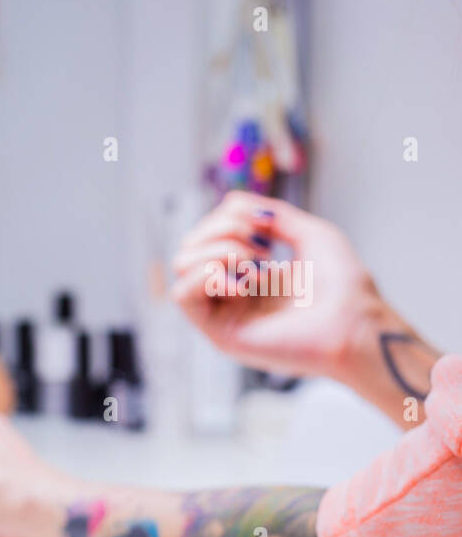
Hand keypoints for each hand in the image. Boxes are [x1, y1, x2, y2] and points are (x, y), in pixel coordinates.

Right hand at [168, 191, 386, 381]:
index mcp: (248, 272)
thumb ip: (272, 215)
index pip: (209, 233)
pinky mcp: (219, 333)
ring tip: (253, 260)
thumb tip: (233, 203)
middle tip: (260, 244)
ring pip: (181, 266)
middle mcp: (230, 293)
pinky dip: (206, 276)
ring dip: (216, 250)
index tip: (268, 224)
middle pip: (190, 245)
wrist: (355, 322)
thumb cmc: (343, 286)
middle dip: (222, 230)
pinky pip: (182, 295)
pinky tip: (241, 282)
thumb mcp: (310, 233)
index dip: (230, 216)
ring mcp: (223, 313)